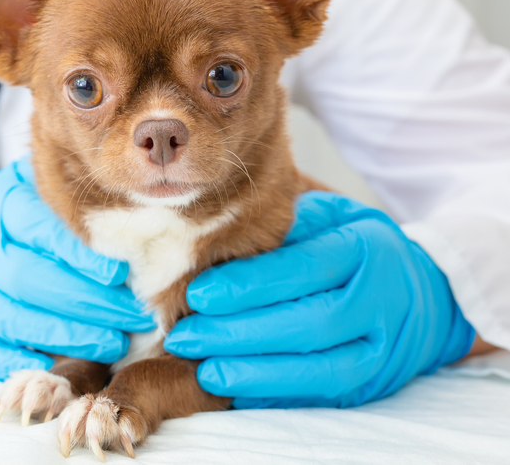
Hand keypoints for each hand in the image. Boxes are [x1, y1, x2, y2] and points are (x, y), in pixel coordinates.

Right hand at [0, 159, 154, 379]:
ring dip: (64, 337)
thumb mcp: (30, 188)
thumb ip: (67, 193)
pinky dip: (16, 362)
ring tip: (112, 344)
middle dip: (86, 304)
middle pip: (28, 280)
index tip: (120, 275)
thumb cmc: (4, 220)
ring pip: (9, 318)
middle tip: (134, 317)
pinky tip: (55, 367)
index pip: (39, 231)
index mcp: (1, 208)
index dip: (79, 256)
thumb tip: (131, 198)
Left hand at [164, 191, 475, 407]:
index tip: (198, 293)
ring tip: (203, 368)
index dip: (248, 285)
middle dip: (240, 333)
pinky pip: (321, 394)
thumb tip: (218, 234)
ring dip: (255, 372)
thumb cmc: (353, 245)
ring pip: (319, 369)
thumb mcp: (329, 216)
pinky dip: (274, 393)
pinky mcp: (371, 382)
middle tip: (186, 335)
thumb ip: (285, 225)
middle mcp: (378, 301)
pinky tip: (232, 387)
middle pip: (309, 323)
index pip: (303, 268)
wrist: (423, 292)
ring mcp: (380, 348)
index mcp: (364, 248)